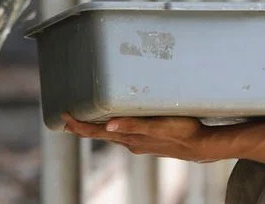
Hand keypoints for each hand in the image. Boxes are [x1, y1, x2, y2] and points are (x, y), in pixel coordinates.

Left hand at [61, 113, 218, 161]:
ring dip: (95, 128)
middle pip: (98, 135)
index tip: (63, 117)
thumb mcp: (157, 125)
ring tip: (84, 119)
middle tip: (66, 118)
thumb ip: (133, 125)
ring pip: (110, 136)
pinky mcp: (147, 140)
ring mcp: (139, 142)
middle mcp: (130, 142)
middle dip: (81, 127)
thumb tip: (107, 126)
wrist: (200, 146)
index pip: (95, 133)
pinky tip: (114, 122)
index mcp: (129, 138)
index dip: (78, 126)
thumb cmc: (181, 132)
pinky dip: (111, 128)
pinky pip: (123, 134)